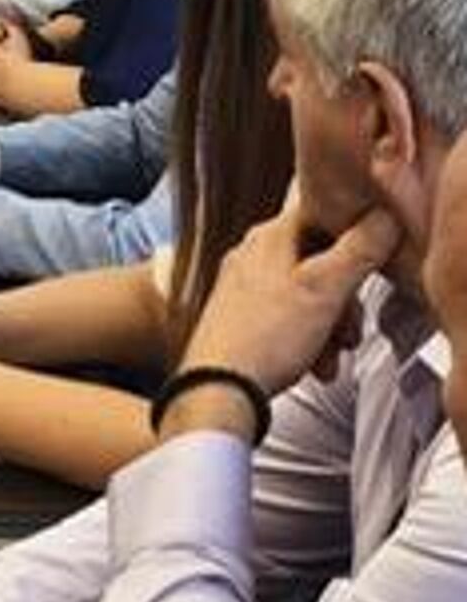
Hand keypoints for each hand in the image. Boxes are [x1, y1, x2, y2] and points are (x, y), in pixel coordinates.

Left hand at [176, 189, 400, 402]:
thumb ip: (359, 250)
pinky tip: (314, 366)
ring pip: (307, 296)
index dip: (354, 236)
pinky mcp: (240, 318)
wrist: (219, 387)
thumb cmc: (264, 338)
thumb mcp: (326, 288)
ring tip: (333, 354)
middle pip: (319, 263)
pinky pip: (288, 320)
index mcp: (269, 237)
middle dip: (345, 300)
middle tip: (351, 328)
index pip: (322, 214)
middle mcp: (251, 256)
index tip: (372, 262)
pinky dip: (308, 341)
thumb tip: (383, 218)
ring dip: (330, 327)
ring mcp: (243, 287)